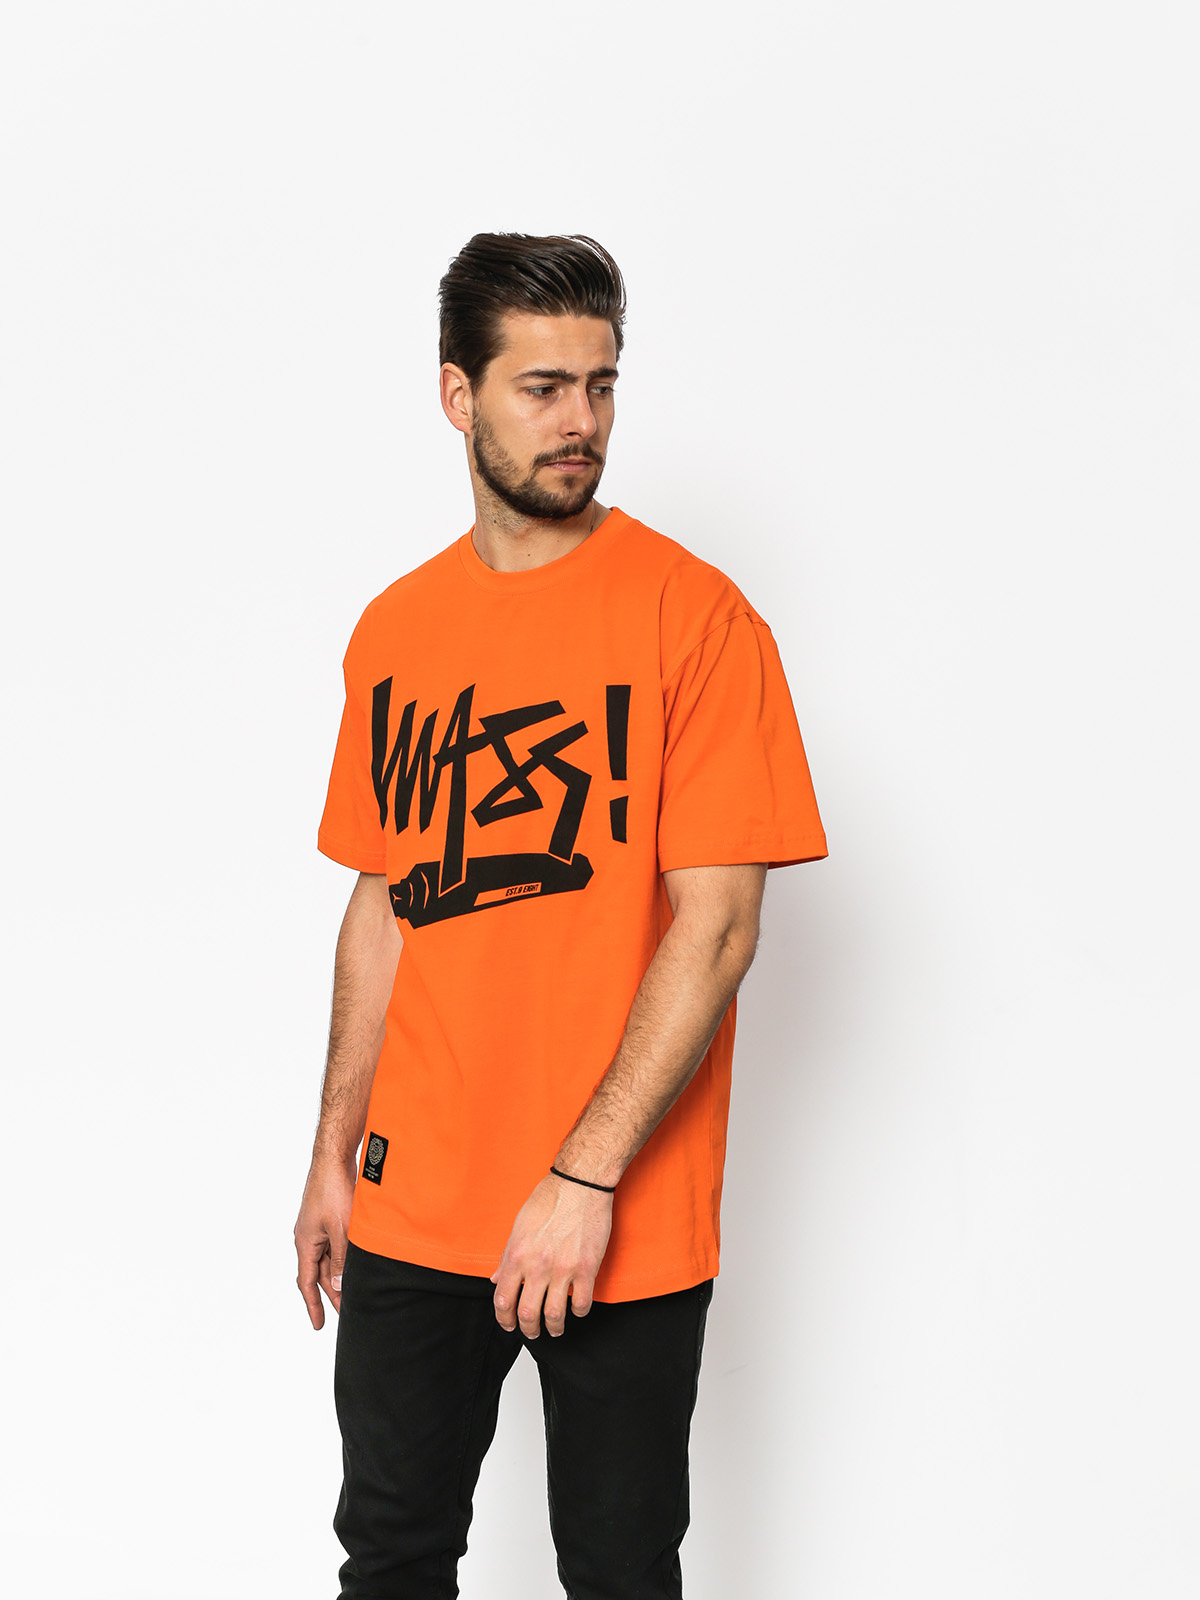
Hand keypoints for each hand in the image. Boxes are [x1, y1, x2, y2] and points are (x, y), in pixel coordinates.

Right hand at [294, 1155, 355, 1328]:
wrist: (333, 1158)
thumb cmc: (333, 1190)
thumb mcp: (340, 1230)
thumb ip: (340, 1259)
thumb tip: (339, 1285)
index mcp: (305, 1243)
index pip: (307, 1282)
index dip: (313, 1305)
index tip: (319, 1325)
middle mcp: (307, 1237)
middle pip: (319, 1273)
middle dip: (332, 1293)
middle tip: (346, 1311)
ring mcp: (317, 1227)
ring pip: (327, 1259)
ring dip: (339, 1275)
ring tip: (354, 1291)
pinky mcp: (328, 1217)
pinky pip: (333, 1244)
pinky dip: (343, 1257)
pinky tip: (355, 1262)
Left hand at [490, 1173, 612, 1337]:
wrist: (580, 1184)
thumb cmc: (550, 1199)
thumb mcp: (519, 1225)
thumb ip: (507, 1256)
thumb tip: (497, 1279)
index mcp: (517, 1254)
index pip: (503, 1299)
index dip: (504, 1319)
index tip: (509, 1324)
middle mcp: (537, 1265)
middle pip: (527, 1314)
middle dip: (528, 1329)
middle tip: (532, 1332)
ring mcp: (563, 1268)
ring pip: (554, 1315)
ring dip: (554, 1328)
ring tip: (555, 1328)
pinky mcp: (587, 1267)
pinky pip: (582, 1303)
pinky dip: (578, 1313)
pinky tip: (577, 1310)